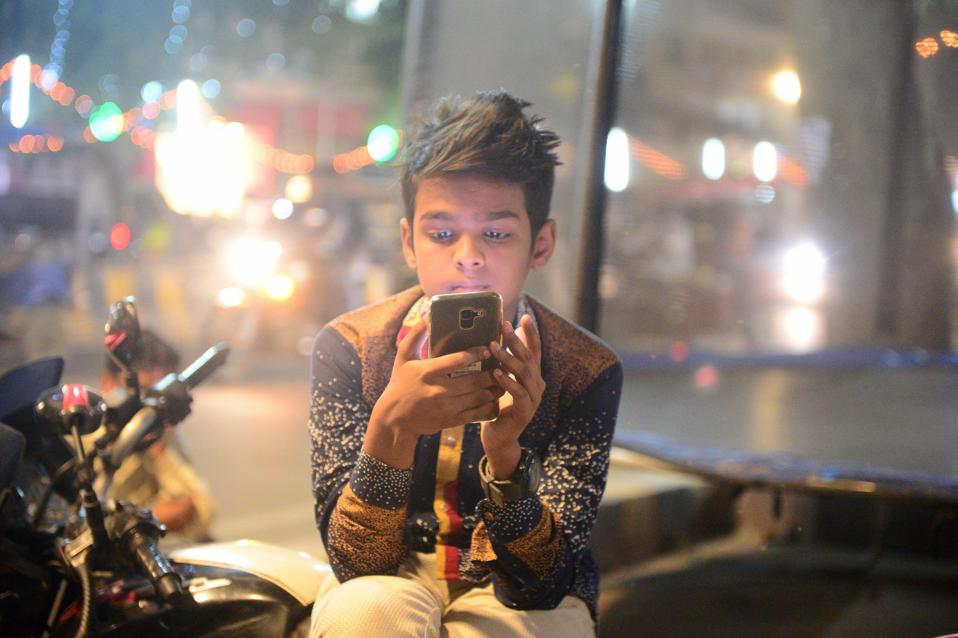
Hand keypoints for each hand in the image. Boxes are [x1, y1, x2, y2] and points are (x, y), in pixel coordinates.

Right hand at [365, 317, 503, 467]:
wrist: (394, 419)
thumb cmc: (399, 384)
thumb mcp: (403, 358)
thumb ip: (415, 336)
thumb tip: (427, 315)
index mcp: (427, 372)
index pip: (456, 360)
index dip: (475, 353)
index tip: (487, 349)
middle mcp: (437, 390)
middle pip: (473, 380)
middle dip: (492, 373)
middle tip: (502, 364)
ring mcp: (445, 407)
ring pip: (478, 397)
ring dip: (494, 389)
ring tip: (504, 380)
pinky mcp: (450, 420)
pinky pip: (475, 413)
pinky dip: (488, 406)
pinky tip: (495, 398)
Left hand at [481, 314, 544, 478]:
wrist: (499, 437)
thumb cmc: (497, 405)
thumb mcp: (501, 381)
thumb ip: (502, 363)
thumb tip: (493, 339)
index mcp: (532, 375)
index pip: (534, 350)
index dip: (531, 333)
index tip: (525, 316)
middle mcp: (537, 384)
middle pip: (529, 358)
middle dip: (516, 340)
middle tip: (504, 326)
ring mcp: (533, 398)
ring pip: (524, 373)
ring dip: (509, 358)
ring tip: (494, 347)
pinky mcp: (525, 412)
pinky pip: (518, 393)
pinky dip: (507, 382)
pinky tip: (496, 373)